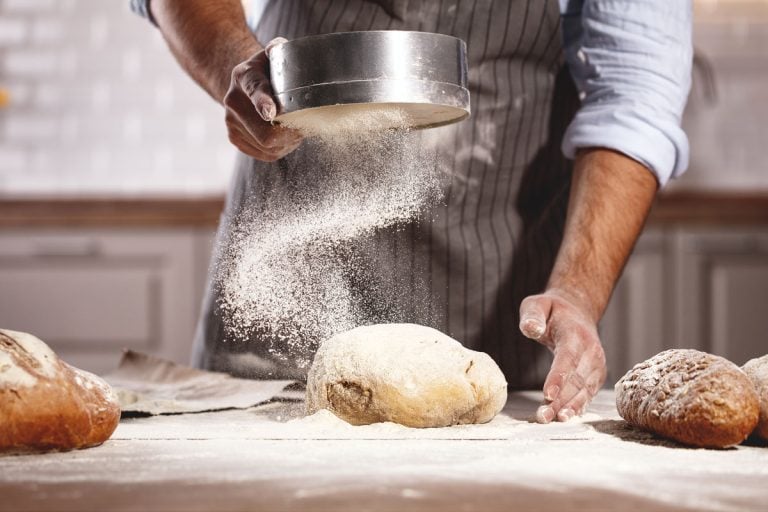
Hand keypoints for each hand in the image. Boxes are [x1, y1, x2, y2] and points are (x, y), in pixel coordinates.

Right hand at [223, 37, 301, 160]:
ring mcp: (231, 122)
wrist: (242, 85)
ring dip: (287, 142)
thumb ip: (278, 49)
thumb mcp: (272, 56)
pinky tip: (283, 136)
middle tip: (303, 127)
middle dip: (290, 134)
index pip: (255, 91)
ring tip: (292, 128)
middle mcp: (233, 101)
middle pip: (265, 132)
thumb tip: (280, 47)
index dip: (263, 103)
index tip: (271, 113)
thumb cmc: (266, 71)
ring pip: (268, 147)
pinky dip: (280, 149)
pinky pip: (265, 154)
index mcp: (244, 76)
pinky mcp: (234, 138)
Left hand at [519, 289, 606, 422]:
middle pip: (576, 379)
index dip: (559, 377)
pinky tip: (565, 417)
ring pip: (584, 390)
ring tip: (552, 420)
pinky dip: (577, 406)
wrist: (577, 312)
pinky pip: (588, 393)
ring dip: (569, 407)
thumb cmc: (552, 311)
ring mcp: (597, 365)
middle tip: (543, 416)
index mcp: (575, 333)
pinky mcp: (596, 375)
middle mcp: (591, 350)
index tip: (547, 395)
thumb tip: (531, 328)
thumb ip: (532, 316)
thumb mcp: (537, 305)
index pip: (568, 358)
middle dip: (560, 400)